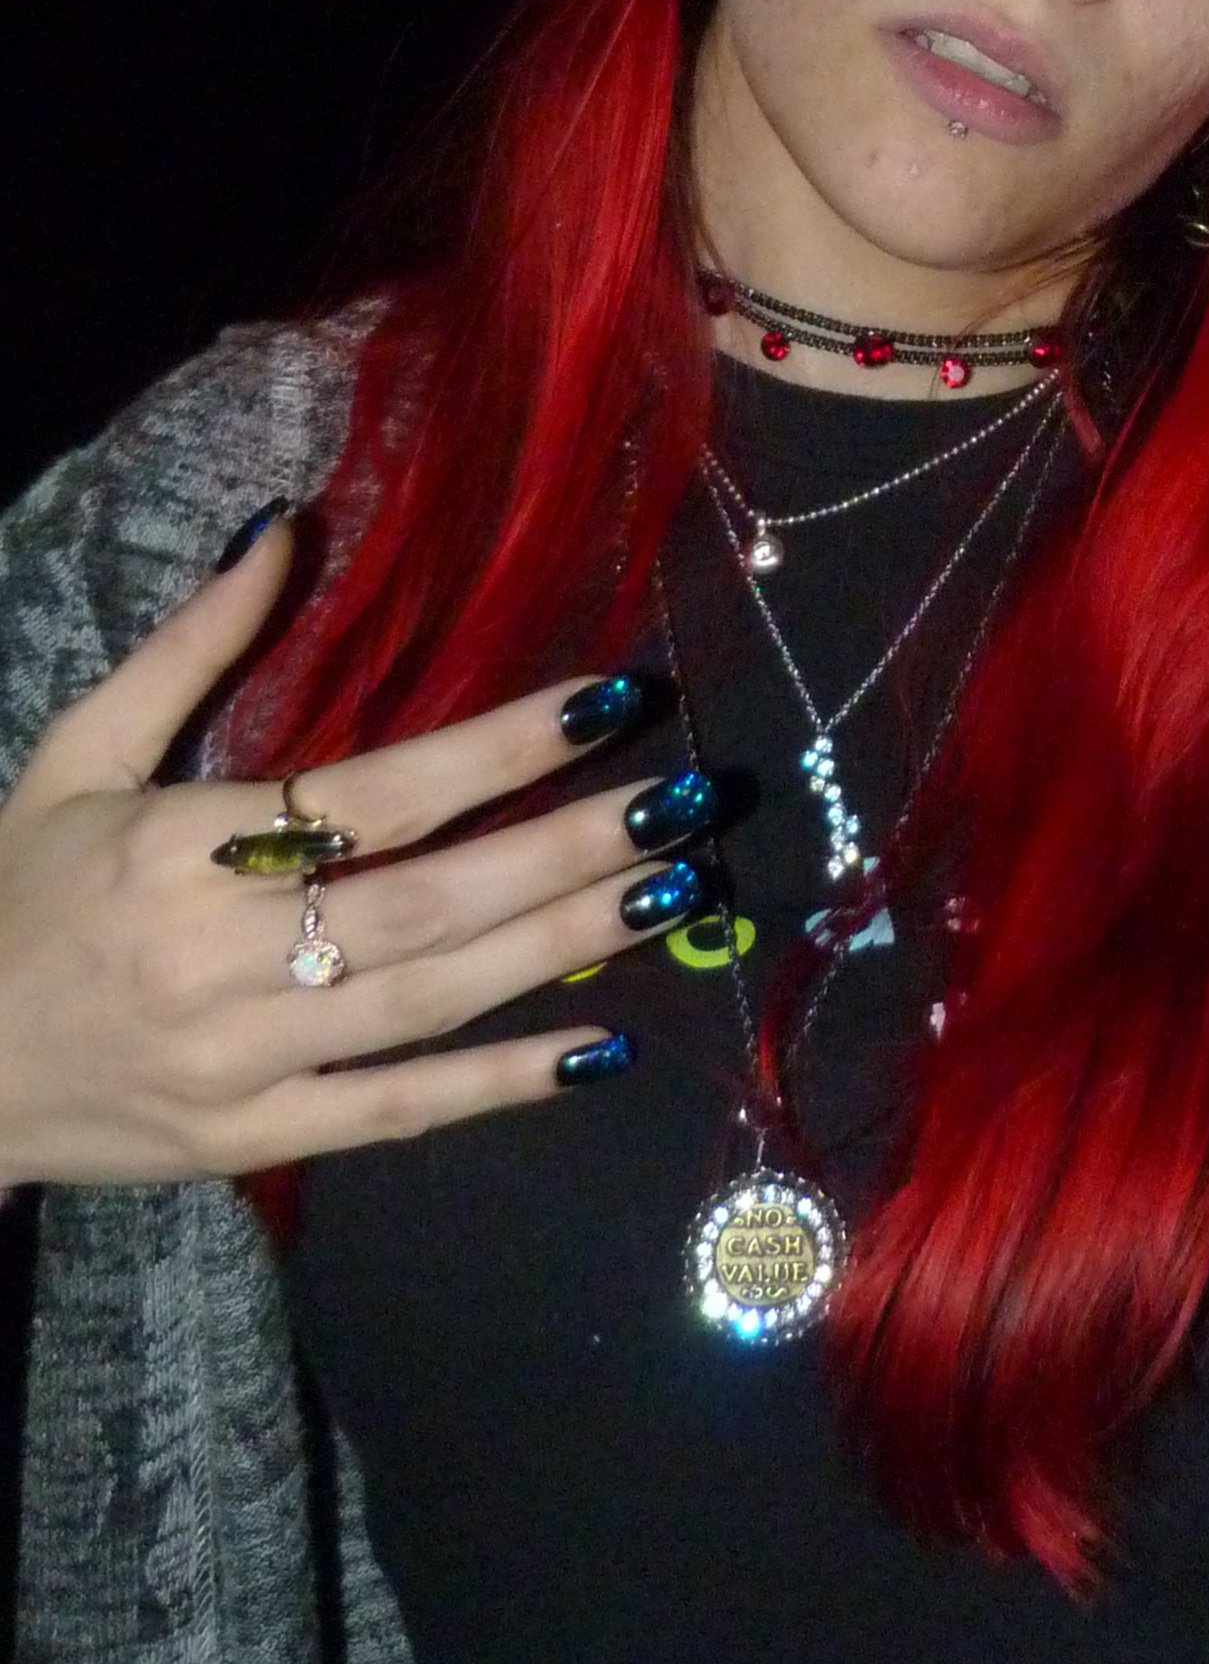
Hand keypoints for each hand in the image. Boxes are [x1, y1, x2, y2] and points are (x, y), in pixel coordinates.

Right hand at [0, 519, 699, 1188]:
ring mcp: (239, 1058)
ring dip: (560, 946)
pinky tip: (599, 1049)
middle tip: (687, 804)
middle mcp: (218, 954)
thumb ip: (193, 647)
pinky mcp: (249, 1138)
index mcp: (178, 845)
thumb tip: (288, 525)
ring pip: (431, 1000)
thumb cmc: (15, 893)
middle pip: (428, 899)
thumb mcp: (79, 754)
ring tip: (671, 891)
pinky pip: (396, 1110)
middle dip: (566, 848)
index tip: (611, 700)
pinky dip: (499, 1085)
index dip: (501, 746)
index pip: (375, 791)